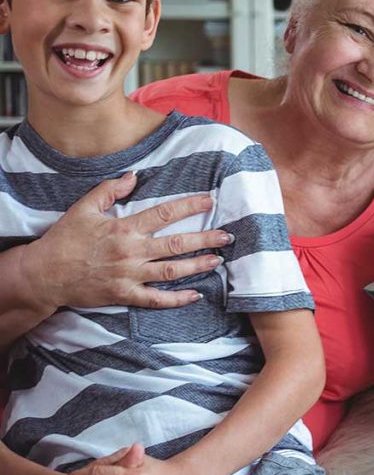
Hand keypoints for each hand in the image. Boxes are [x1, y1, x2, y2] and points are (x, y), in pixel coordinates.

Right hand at [21, 172, 233, 313]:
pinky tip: (196, 295)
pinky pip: (157, 300)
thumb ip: (110, 190)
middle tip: (228, 236)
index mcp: (124, 228)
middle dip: (206, 239)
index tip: (210, 200)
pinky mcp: (125, 295)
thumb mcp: (83, 208)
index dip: (190, 206)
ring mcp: (130, 275)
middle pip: (177, 244)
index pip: (165, 214)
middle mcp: (131, 252)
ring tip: (219, 260)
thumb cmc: (65, 239)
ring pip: (172, 271)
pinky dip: (177, 299)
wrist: (45, 274)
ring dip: (198, 266)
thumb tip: (134, 175)